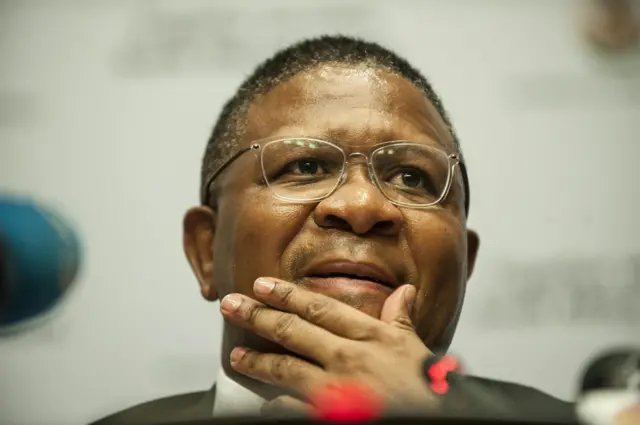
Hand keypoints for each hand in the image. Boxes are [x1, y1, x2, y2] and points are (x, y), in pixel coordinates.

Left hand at [219, 278, 437, 412]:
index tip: (262, 285)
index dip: (287, 294)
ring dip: (258, 361)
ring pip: (286, 369)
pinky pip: (292, 410)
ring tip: (237, 356)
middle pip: (294, 331)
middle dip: (258, 315)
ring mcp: (337, 390)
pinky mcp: (329, 415)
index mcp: (371, 337)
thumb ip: (402, 320)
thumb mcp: (418, 350)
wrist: (436, 423)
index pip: (320, 307)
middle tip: (230, 304)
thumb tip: (405, 291)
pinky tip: (265, 404)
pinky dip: (276, 406)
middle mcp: (349, 358)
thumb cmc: (427, 391)